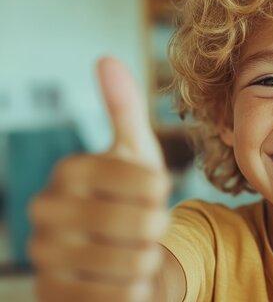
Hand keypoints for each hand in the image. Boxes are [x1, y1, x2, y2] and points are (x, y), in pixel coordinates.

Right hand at [28, 57, 170, 301]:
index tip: (153, 192)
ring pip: (138, 263)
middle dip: (158, 227)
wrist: (106, 253)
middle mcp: (47, 211)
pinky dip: (135, 288)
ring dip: (149, 259)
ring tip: (135, 250)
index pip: (150, 182)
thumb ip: (122, 108)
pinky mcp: (55, 295)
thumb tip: (107, 58)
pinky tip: (123, 277)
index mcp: (69, 171)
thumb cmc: (127, 197)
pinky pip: (122, 297)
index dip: (164, 192)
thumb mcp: (132, 153)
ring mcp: (46, 256)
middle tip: (146, 225)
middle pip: (146, 225)